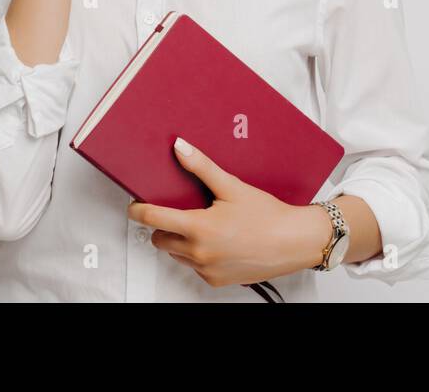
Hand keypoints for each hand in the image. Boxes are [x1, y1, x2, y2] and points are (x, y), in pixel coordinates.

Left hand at [127, 137, 330, 288]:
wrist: (294, 242)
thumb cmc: (267, 216)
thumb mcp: (232, 186)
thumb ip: (201, 167)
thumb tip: (180, 147)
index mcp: (198, 228)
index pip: (152, 219)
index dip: (138, 210)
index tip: (135, 205)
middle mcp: (198, 253)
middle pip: (160, 239)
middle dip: (163, 226)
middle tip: (179, 212)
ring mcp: (206, 270)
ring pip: (176, 254)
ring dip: (181, 241)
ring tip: (204, 226)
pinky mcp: (216, 281)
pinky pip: (194, 267)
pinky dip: (198, 255)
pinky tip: (218, 242)